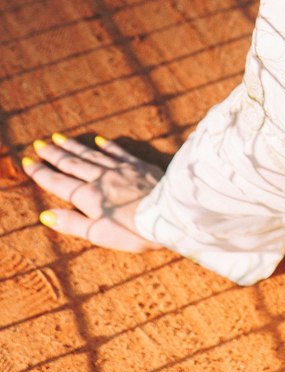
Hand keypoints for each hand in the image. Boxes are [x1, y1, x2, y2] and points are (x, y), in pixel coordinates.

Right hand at [23, 134, 163, 250]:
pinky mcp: (139, 165)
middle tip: (39, 144)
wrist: (170, 214)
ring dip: (73, 147)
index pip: (59, 183)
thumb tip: (46, 215)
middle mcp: (101, 178)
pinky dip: (107, 145)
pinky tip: (99, 140)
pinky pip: (118, 152)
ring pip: (91, 154)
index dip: (42, 173)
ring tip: (58, 138)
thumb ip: (72, 224)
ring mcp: (121, 169)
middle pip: (72, 163)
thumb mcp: (99, 234)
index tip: (28, 162)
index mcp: (89, 197)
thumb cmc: (134, 231)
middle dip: (54, 154)